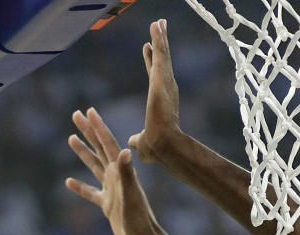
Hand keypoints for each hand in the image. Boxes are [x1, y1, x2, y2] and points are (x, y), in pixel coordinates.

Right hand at [66, 108, 161, 234]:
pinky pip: (91, 193)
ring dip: (84, 153)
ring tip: (71, 138)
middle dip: (88, 131)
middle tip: (76, 114)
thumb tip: (125, 151)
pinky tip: (68, 181)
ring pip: (94, 167)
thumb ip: (127, 173)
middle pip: (100, 149)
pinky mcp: (108, 206)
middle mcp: (117, 178)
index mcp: (122, 172)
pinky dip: (80, 187)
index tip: (89, 110)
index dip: (98, 127)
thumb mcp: (131, 195)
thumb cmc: (140, 221)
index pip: (108, 144)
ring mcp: (112, 191)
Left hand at [128, 19, 181, 163]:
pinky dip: (159, 38)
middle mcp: (166, 88)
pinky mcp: (162, 78)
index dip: (151, 60)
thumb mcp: (142, 141)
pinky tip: (157, 25)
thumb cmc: (156, 148)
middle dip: (161, 42)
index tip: (148, 47)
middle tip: (160, 25)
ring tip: (159, 21)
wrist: (162, 146)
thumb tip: (132, 142)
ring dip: (160, 36)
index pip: (154, 75)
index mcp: (161, 99)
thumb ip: (138, 139)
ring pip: (163, 53)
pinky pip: (160, 53)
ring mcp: (165, 82)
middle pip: (162, 60)